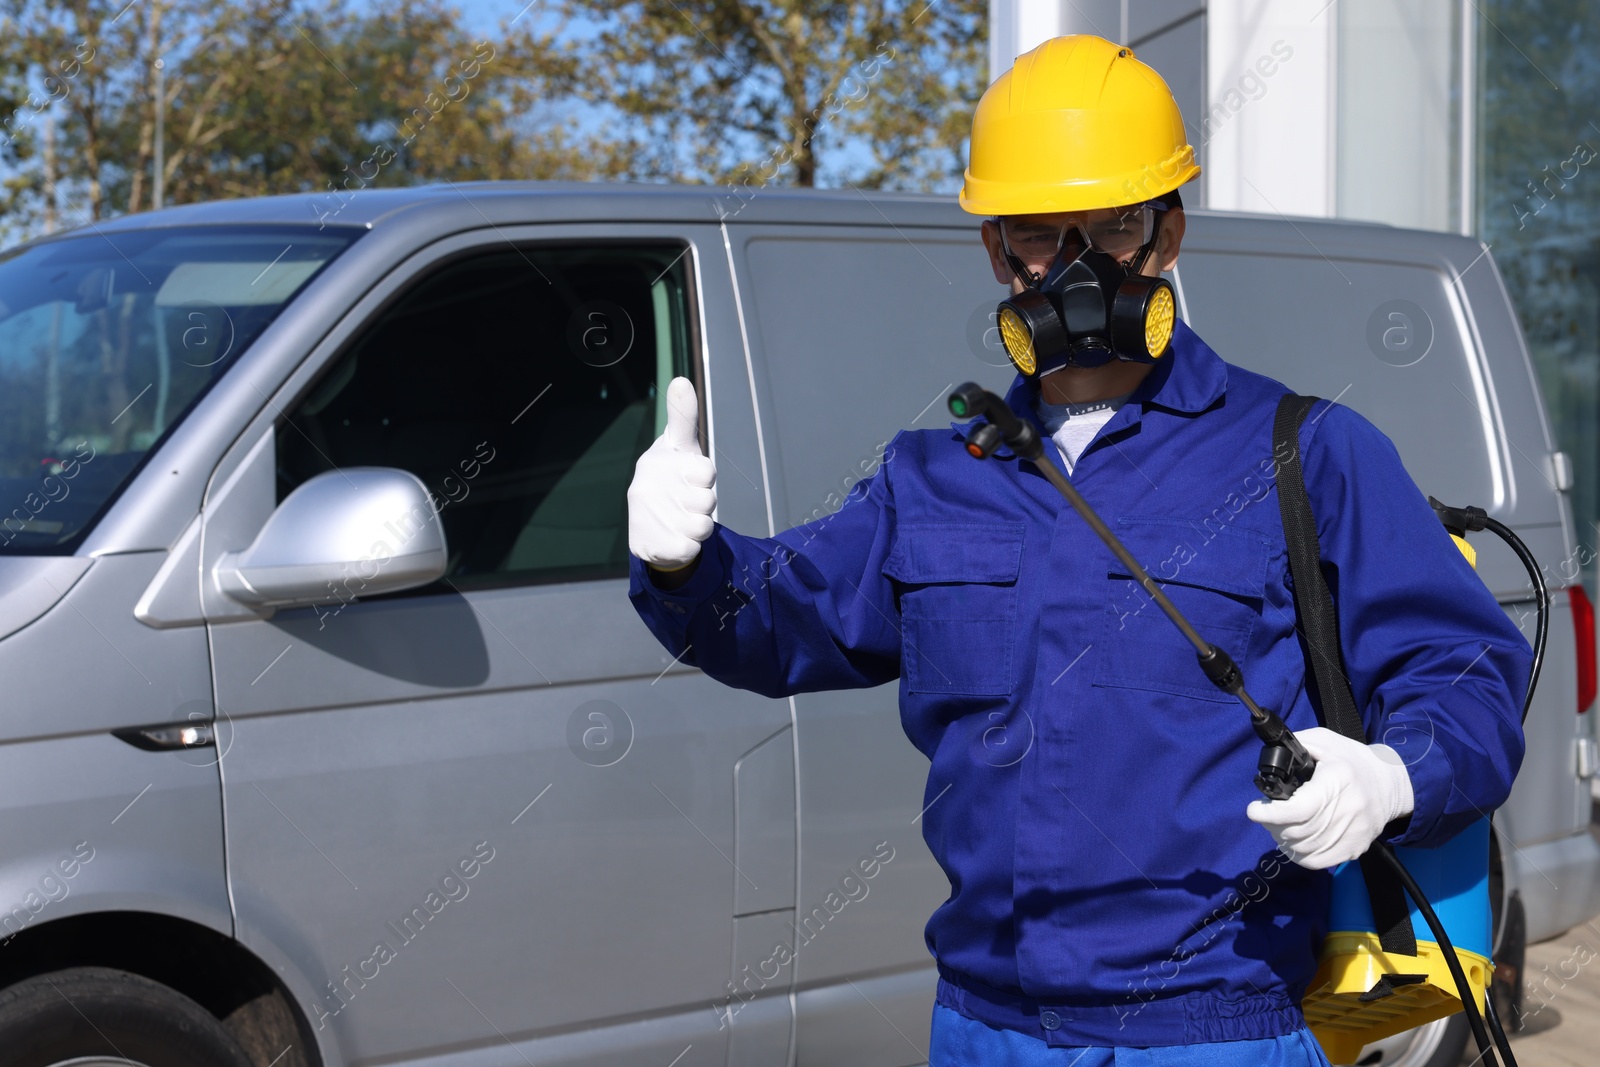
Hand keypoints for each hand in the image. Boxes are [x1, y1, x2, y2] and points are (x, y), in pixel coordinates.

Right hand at [628, 377, 716, 569]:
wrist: (648, 530)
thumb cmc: (671, 479)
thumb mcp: (679, 446)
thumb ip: (682, 416)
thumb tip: (681, 380)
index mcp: (658, 461)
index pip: (706, 470)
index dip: (705, 478)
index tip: (692, 477)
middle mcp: (648, 487)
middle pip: (708, 501)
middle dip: (703, 504)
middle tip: (686, 502)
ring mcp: (649, 517)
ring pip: (703, 526)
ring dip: (699, 526)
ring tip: (682, 520)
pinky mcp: (652, 546)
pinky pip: (691, 549)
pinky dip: (690, 546)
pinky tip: (675, 538)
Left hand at [1245, 727, 1413, 869]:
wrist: (1392, 784)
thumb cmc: (1353, 760)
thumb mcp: (1325, 741)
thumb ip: (1296, 744)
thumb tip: (1272, 755)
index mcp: (1338, 780)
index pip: (1300, 809)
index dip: (1271, 814)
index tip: (1254, 810)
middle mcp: (1347, 810)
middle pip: (1298, 831)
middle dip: (1272, 824)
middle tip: (1265, 814)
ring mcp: (1353, 833)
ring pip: (1304, 849)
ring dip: (1282, 838)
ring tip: (1277, 824)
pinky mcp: (1355, 848)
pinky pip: (1317, 861)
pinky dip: (1298, 854)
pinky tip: (1293, 839)